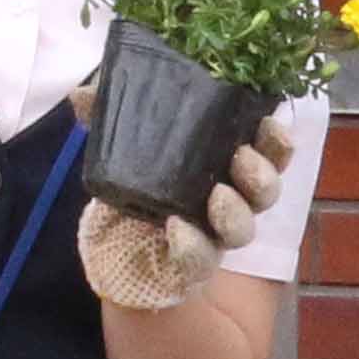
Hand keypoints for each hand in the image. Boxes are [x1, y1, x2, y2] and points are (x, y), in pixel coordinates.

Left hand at [75, 123, 291, 312]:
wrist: (117, 235)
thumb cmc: (136, 177)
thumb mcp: (122, 141)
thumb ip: (107, 117)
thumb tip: (81, 93)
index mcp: (228, 163)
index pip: (269, 152)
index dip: (277, 142)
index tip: (269, 124)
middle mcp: (232, 200)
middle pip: (266, 192)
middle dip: (261, 176)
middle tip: (241, 159)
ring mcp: (215, 236)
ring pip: (244, 229)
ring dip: (235, 213)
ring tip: (216, 198)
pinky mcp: (194, 265)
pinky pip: (202, 261)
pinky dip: (192, 247)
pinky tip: (177, 231)